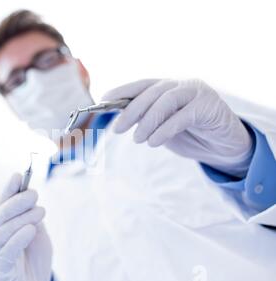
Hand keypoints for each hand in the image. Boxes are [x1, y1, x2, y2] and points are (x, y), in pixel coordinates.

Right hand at [0, 173, 51, 280]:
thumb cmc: (34, 257)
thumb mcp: (36, 231)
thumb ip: (31, 215)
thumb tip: (29, 193)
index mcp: (1, 224)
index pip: (2, 203)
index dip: (9, 189)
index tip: (18, 175)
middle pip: (0, 215)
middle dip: (16, 201)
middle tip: (34, 194)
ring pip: (2, 230)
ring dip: (22, 218)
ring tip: (40, 211)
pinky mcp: (0, 268)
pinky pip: (7, 251)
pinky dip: (18, 238)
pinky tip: (30, 229)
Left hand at [102, 79, 253, 176]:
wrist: (224, 146)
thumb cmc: (190, 135)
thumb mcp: (162, 127)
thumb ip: (145, 120)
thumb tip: (119, 120)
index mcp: (168, 86)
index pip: (142, 84)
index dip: (122, 90)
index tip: (104, 100)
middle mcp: (182, 84)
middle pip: (151, 92)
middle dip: (131, 110)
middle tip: (117, 129)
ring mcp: (197, 92)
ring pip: (166, 100)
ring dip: (147, 121)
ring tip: (137, 139)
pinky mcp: (210, 105)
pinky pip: (183, 115)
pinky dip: (165, 129)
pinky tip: (154, 142)